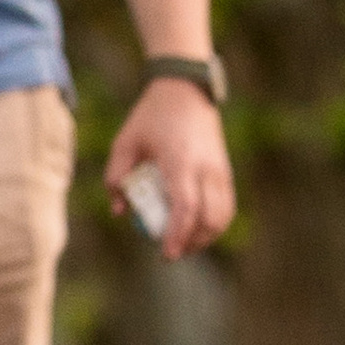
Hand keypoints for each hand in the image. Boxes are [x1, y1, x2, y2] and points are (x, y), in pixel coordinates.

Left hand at [106, 74, 235, 260]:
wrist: (185, 91)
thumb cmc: (151, 117)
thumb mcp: (125, 142)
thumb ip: (117, 177)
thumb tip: (120, 212)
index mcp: (181, 161)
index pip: (186, 206)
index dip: (178, 234)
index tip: (166, 253)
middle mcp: (206, 168)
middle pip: (210, 218)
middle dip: (192, 242)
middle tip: (171, 252)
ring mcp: (220, 170)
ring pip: (223, 216)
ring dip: (206, 236)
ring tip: (183, 243)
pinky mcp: (226, 171)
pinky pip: (227, 206)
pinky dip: (215, 223)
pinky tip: (197, 228)